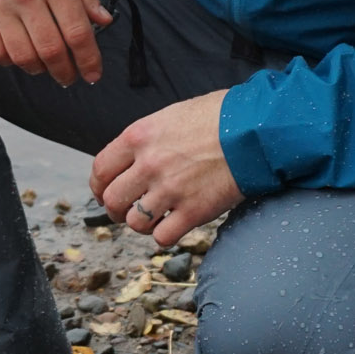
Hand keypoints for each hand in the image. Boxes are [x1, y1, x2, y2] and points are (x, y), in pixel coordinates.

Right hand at [0, 0, 112, 85]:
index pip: (78, 32)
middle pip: (51, 50)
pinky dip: (9, 61)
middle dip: (66, 71)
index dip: (89, 60)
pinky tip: (18, 55)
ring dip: (39, 69)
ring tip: (46, 67)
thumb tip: (103, 21)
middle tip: (70, 77)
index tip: (93, 73)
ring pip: (23, 56)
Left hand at [90, 91, 243, 246]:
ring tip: (155, 216)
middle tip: (127, 210)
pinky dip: (165, 235)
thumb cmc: (219, 117)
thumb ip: (147, 139)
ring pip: (134, 222)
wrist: (256, 130)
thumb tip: (132, 159)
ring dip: (142, 223)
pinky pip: (162, 237)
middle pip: (112, 200)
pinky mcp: (193, 211)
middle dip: (116, 209)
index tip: (104, 192)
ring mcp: (170, 190)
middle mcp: (149, 164)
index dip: (99, 186)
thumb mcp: (172, 116)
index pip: (100, 170)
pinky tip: (175, 224)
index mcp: (139, 136)